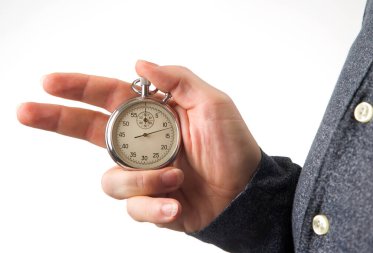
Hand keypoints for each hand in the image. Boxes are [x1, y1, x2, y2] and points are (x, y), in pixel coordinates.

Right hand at [17, 60, 260, 232]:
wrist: (245, 191)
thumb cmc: (233, 146)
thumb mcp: (212, 103)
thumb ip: (177, 79)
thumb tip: (139, 64)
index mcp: (152, 116)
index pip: (107, 97)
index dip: (79, 88)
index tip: (50, 82)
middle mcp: (140, 144)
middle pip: (88, 131)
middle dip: (57, 119)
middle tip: (27, 111)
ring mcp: (142, 174)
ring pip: (111, 179)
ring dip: (143, 179)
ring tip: (177, 178)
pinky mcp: (148, 203)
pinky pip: (134, 207)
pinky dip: (155, 205)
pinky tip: (177, 204)